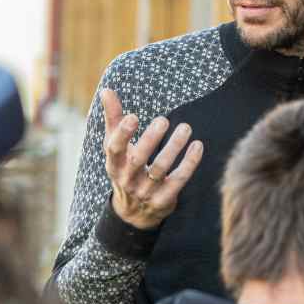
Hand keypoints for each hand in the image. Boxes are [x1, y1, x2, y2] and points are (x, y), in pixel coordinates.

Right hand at [101, 89, 203, 229]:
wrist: (133, 214)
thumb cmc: (125, 169)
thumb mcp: (115, 149)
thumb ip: (113, 119)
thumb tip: (106, 90)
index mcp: (114, 164)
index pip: (114, 149)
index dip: (122, 134)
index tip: (133, 117)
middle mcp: (128, 179)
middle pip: (138, 160)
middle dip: (150, 140)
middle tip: (164, 120)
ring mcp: (146, 192)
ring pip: (161, 169)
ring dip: (174, 147)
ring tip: (186, 127)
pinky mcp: (164, 200)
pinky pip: (178, 180)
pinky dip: (189, 163)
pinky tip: (197, 146)